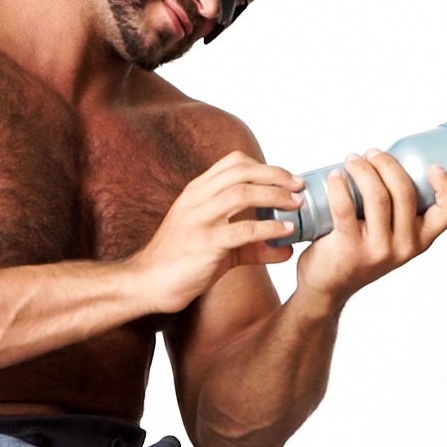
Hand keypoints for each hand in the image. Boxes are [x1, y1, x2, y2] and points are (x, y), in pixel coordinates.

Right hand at [130, 151, 302, 314]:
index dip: (265, 167)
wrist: (147, 283)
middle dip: (276, 176)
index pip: (233, 164)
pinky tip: (286, 232)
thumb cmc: (181, 263)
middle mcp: (196, 198)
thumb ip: (251, 245)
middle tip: (299, 187)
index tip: (287, 179)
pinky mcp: (204, 243)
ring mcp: (198, 219)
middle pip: (242, 171)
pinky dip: (269, 228)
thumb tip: (285, 248)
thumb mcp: (218, 247)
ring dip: (275, 197)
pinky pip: (243, 229)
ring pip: (243, 193)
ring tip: (296, 205)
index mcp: (196, 192)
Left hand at [295, 148, 446, 309]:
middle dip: (387, 164)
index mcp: (420, 240)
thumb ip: (396, 212)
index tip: (433, 165)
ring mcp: (378, 249)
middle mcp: (404, 246)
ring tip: (352, 160)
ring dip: (364, 170)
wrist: (326, 287)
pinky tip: (336, 176)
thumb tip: (387, 164)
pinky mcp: (349, 249)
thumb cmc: (356, 254)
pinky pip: (345, 208)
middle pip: (404, 193)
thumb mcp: (389, 238)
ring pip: (377, 197)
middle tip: (371, 153)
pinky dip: (339, 186)